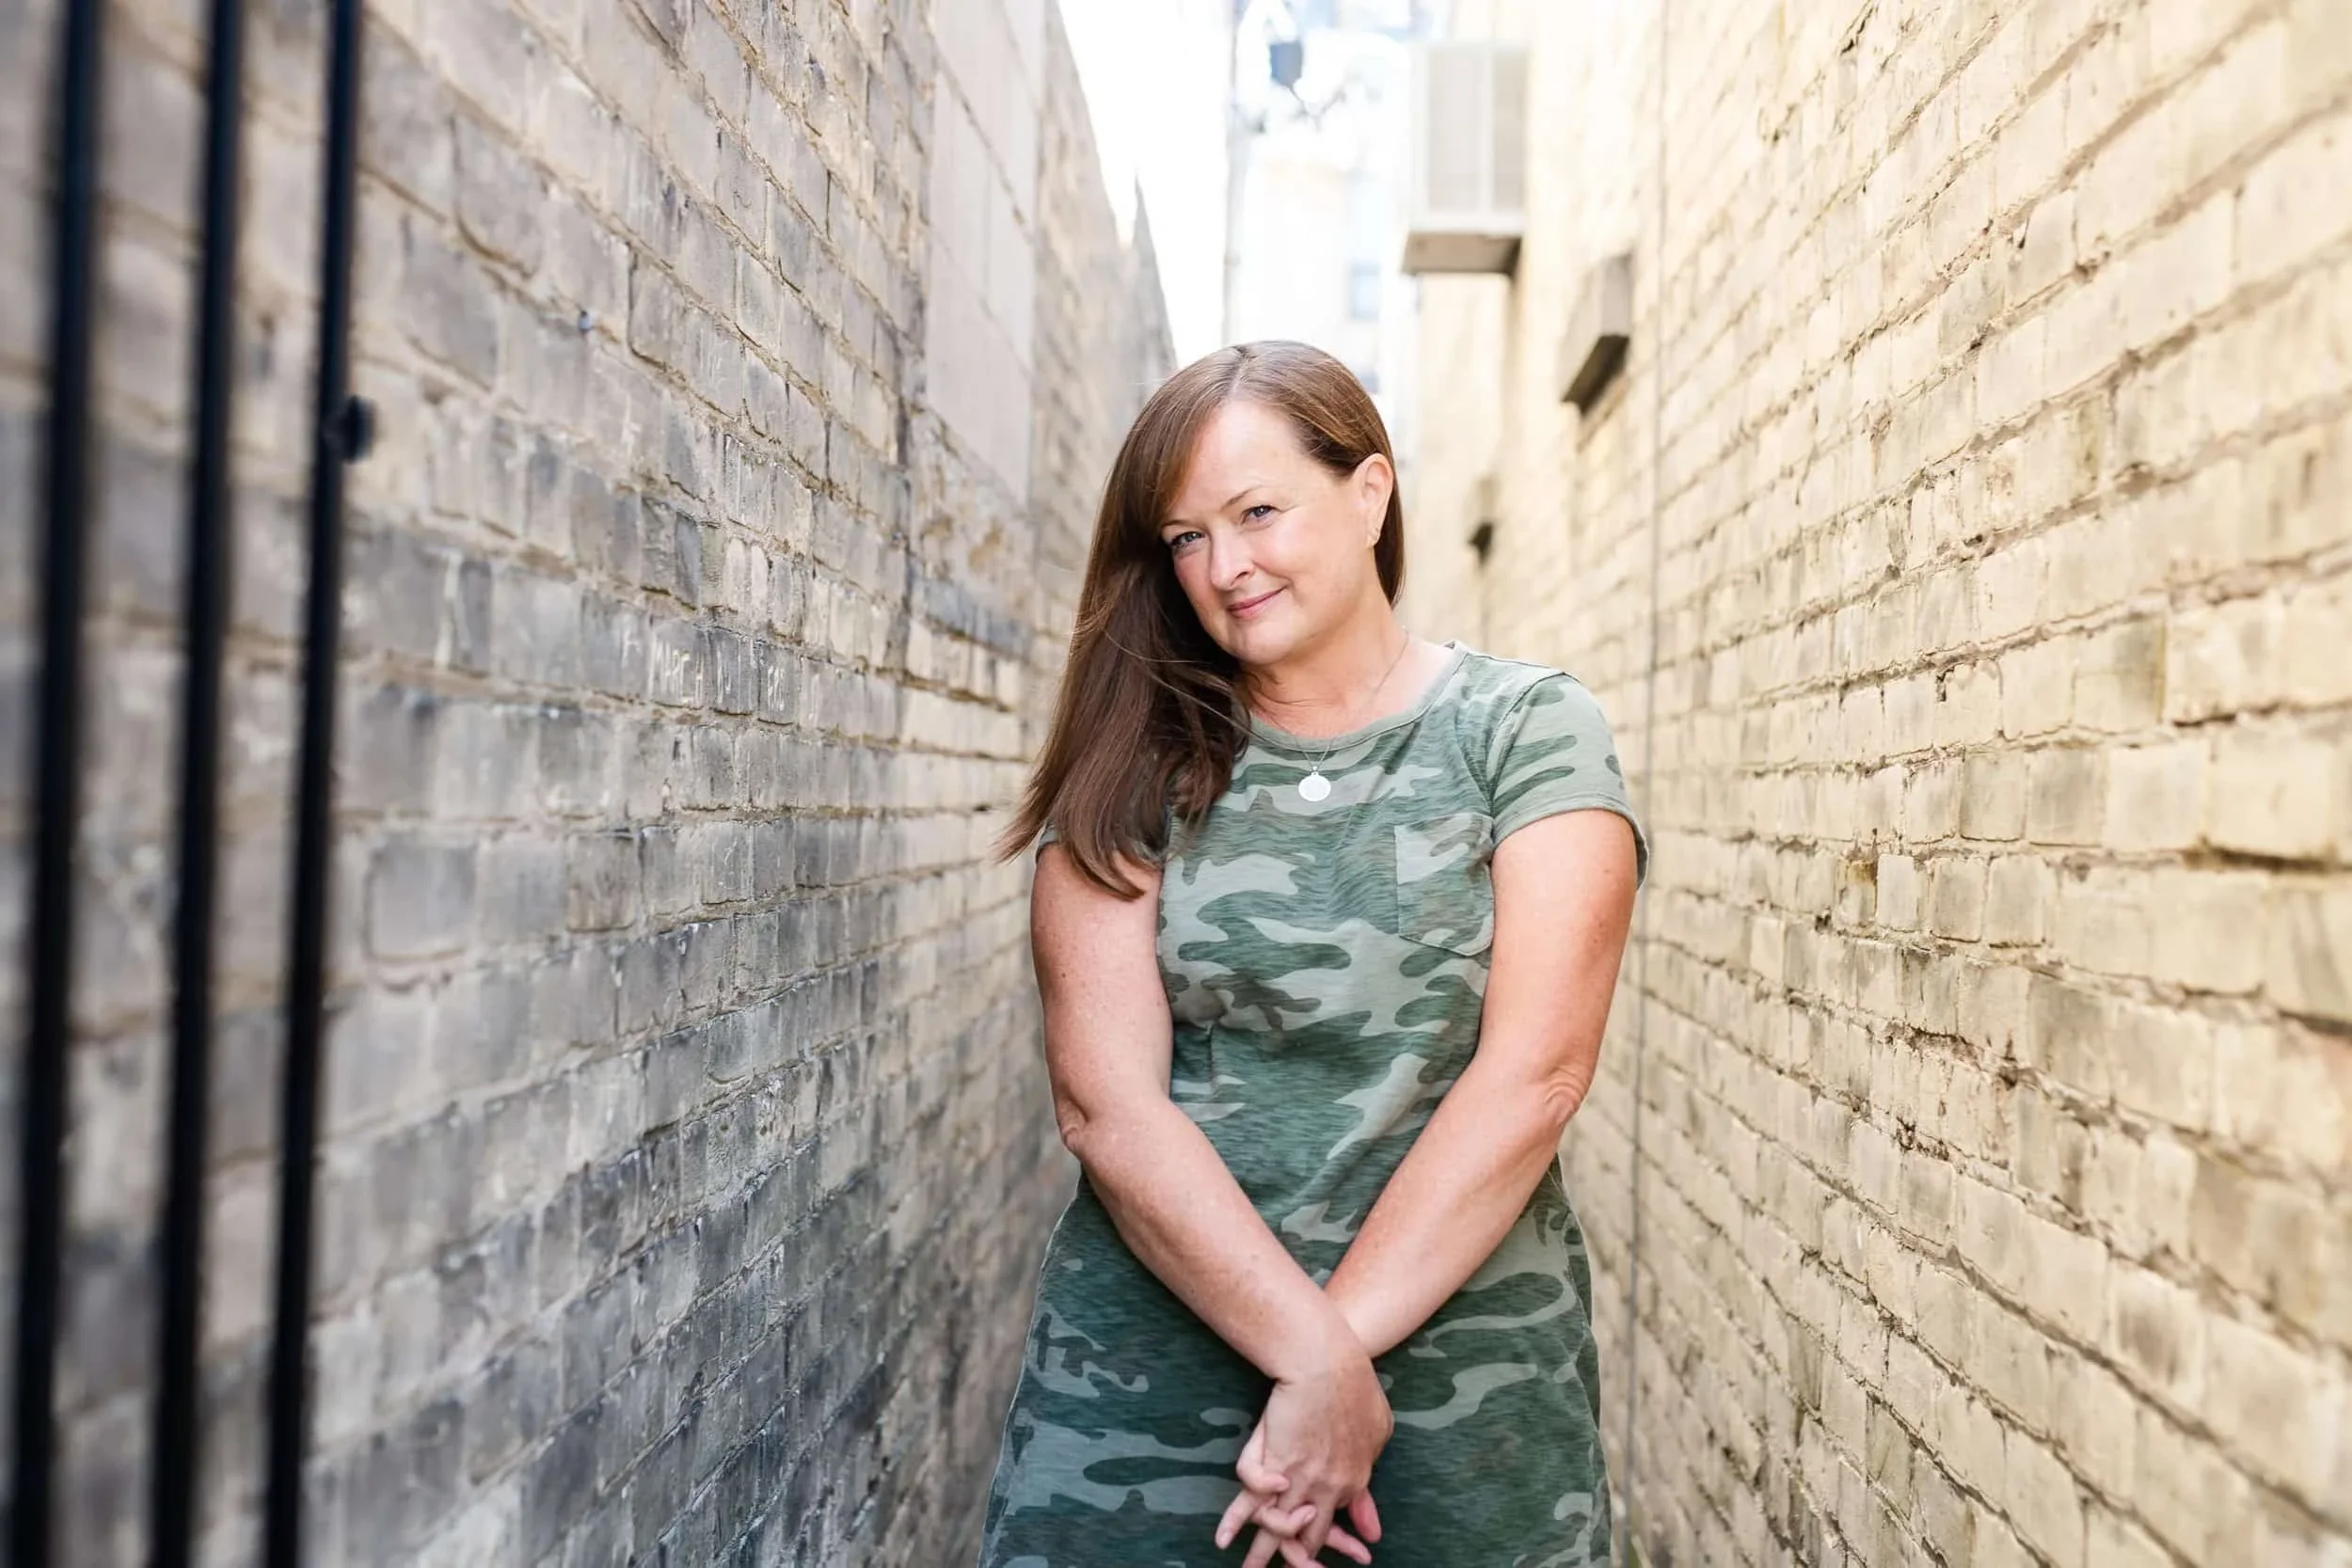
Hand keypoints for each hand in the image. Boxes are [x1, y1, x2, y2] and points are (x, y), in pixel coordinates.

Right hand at [1214, 1323, 1392, 1562]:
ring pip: (1276, 1528)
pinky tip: (1222, 1539)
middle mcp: (1324, 1489)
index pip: (1338, 1526)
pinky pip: (1248, 1500)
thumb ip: (1369, 1481)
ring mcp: (1296, 1479)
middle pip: (1307, 1537)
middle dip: (1297, 1562)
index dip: (1338, 1546)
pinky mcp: (1269, 1463)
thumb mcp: (1377, 1434)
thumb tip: (1374, 1530)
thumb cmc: (1355, 1389)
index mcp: (1351, 1481)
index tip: (1347, 1560)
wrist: (1326, 1362)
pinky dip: (1234, 1522)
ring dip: (1260, 1554)